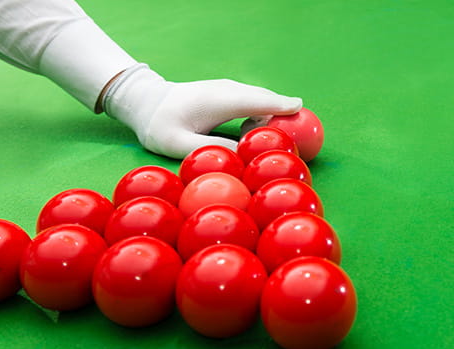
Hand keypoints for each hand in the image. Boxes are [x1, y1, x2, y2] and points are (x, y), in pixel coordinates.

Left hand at [102, 64, 301, 158]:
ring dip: (276, 112)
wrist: (146, 101)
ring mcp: (228, 89)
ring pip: (260, 98)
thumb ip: (211, 148)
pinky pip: (254, 101)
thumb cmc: (158, 124)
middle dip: (286, 110)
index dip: (280, 106)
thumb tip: (243, 155)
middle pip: (264, 98)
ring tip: (290, 132)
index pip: (256, 100)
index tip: (301, 111)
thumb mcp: (178, 143)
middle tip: (307, 129)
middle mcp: (227, 90)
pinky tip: (266, 131)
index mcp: (218, 100)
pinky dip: (265, 112)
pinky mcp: (228, 94)